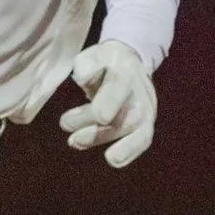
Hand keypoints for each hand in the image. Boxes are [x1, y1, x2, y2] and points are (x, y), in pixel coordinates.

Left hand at [61, 43, 156, 167]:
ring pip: (134, 132)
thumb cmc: (105, 63)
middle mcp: (140, 94)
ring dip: (104, 140)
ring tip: (75, 142)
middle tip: (68, 132)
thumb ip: (86, 64)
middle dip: (96, 129)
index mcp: (124, 73)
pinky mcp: (146, 124)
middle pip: (123, 116)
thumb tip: (83, 79)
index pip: (118, 90)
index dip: (106, 105)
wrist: (130, 64)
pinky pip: (142, 141)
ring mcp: (146, 110)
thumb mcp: (94, 55)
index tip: (85, 118)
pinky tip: (113, 160)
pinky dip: (129, 152)